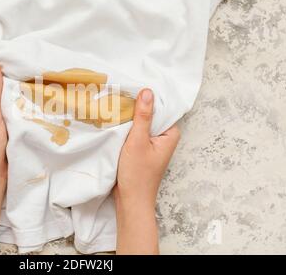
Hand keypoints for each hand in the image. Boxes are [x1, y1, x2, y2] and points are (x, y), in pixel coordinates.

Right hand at [114, 89, 179, 254]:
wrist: (131, 200)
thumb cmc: (137, 174)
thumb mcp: (138, 141)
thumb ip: (143, 116)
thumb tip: (148, 92)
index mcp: (170, 134)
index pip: (162, 107)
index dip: (149, 96)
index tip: (135, 85)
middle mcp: (164, 137)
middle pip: (152, 114)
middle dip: (138, 105)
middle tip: (122, 91)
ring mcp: (152, 144)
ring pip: (142, 123)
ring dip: (131, 116)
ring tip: (116, 102)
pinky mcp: (142, 149)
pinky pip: (136, 132)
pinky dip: (127, 127)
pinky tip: (116, 119)